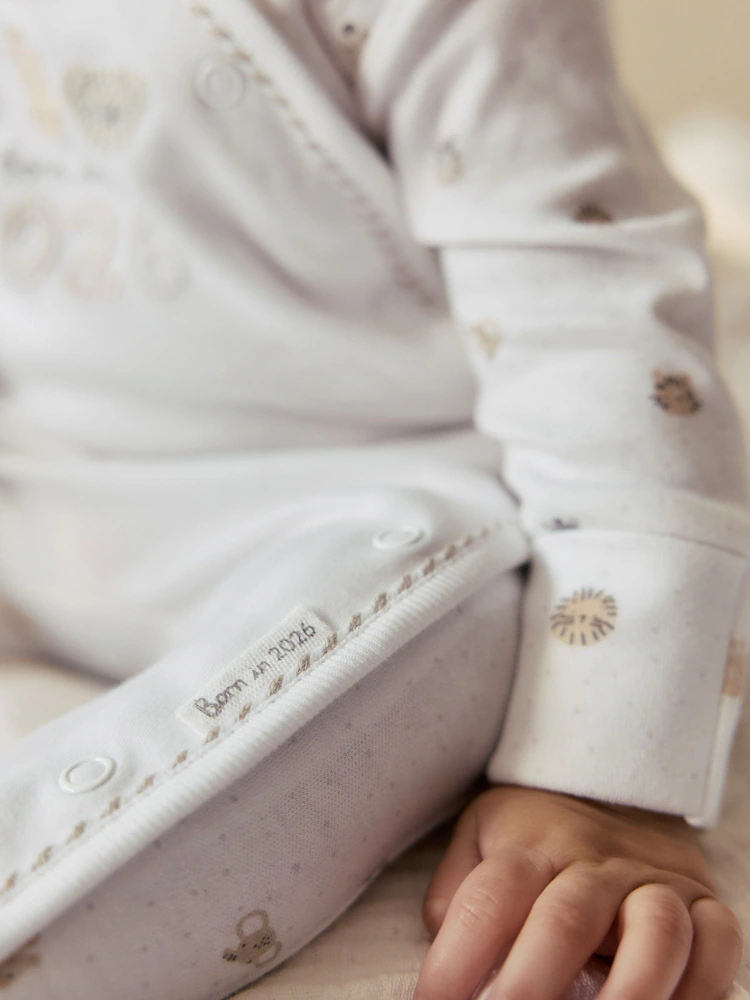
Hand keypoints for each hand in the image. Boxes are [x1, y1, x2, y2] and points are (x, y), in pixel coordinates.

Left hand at [413, 785, 741, 999]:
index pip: (489, 900)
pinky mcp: (704, 904)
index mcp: (530, 849)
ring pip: (653, 930)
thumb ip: (455, 893)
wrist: (617, 789)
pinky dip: (701, 986)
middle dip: (534, 983)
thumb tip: (442, 952)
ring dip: (630, 990)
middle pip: (566, 919)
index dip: (456, 959)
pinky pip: (716, 943)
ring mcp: (652, 884)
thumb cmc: (538, 832)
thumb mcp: (483, 836)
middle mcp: (593, 865)